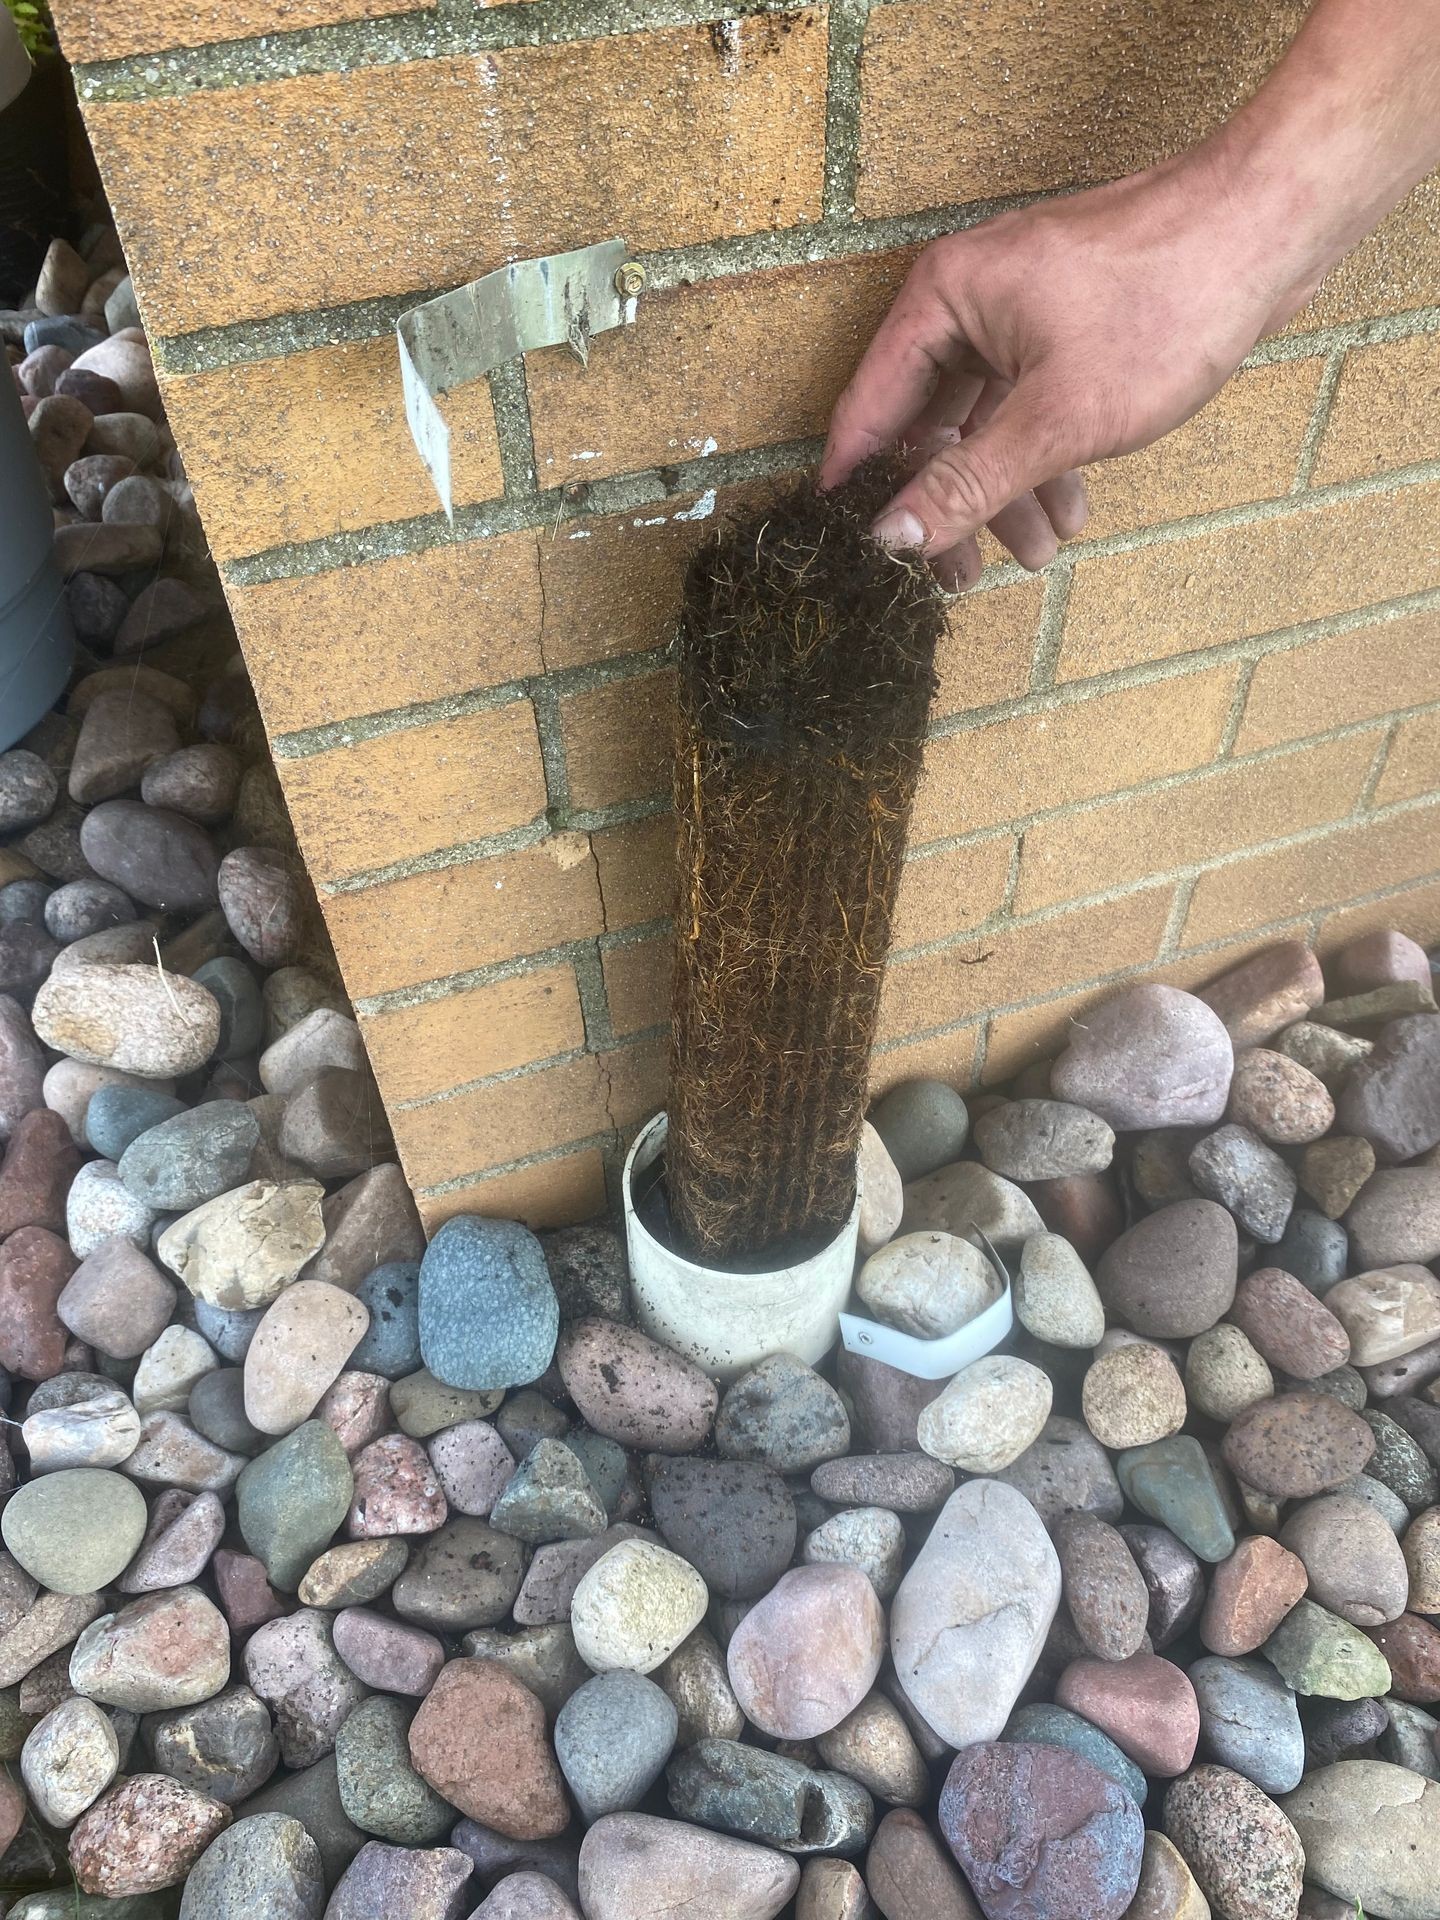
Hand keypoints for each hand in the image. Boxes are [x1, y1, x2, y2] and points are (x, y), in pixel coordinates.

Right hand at [821, 146, 1318, 589]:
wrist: (1271, 227)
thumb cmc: (1167, 302)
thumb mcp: (1056, 418)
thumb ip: (967, 483)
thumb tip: (892, 537)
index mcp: (943, 299)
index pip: (871, 406)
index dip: (858, 480)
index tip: (848, 546)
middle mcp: (969, 299)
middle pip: (931, 421)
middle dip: (952, 502)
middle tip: (961, 578)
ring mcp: (1019, 310)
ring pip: (988, 418)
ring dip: (1008, 491)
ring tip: (1038, 551)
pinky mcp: (1066, 322)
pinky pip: (1030, 402)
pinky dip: (1044, 456)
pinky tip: (1070, 506)